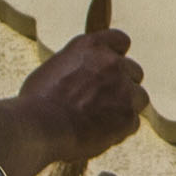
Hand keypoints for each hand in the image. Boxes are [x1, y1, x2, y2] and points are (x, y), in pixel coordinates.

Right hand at [20, 28, 144, 175]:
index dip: (117, 55)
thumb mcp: (54, 68)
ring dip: (125, 108)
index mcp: (91, 46)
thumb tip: (84, 73)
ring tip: (100, 121)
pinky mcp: (128, 115)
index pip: (121, 40)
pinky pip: (133, 123)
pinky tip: (99, 135)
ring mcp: (123, 89)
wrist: (38, 125)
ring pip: (138, 97)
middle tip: (102, 101)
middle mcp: (112, 63)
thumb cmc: (37, 101)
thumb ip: (78, 66)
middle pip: (134, 71)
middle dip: (122, 85)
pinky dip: (120, 130)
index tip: (111, 68)